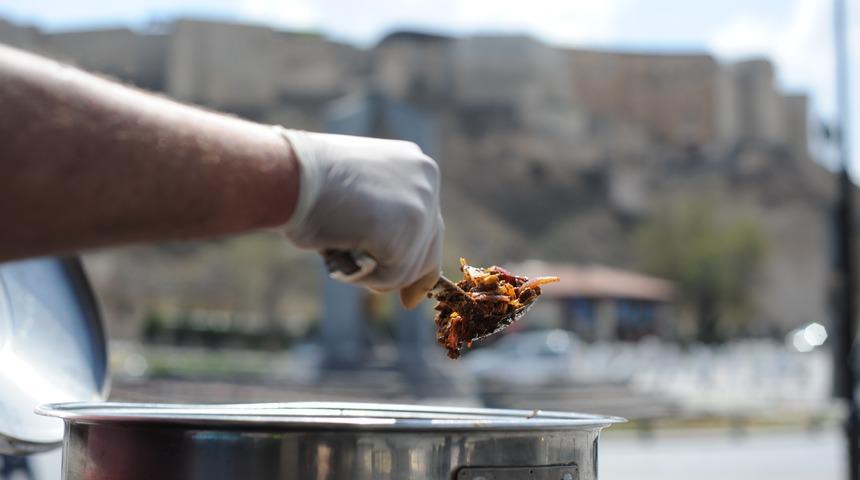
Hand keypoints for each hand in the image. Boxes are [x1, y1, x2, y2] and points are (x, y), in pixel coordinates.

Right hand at [278, 129, 442, 307]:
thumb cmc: (303, 184)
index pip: (429, 220)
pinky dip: (362, 276)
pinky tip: (340, 251)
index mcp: (414, 165)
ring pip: (409, 267)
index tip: (414, 293)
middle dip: (406, 274)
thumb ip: (379, 217)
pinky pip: (392, 276)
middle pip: (429, 246)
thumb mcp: (352, 194)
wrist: (287, 174)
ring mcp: (421, 205)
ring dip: (373, 273)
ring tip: (339, 248)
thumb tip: (391, 261)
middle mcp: (427, 180)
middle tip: (401, 299)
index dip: (420, 256)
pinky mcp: (409, 230)